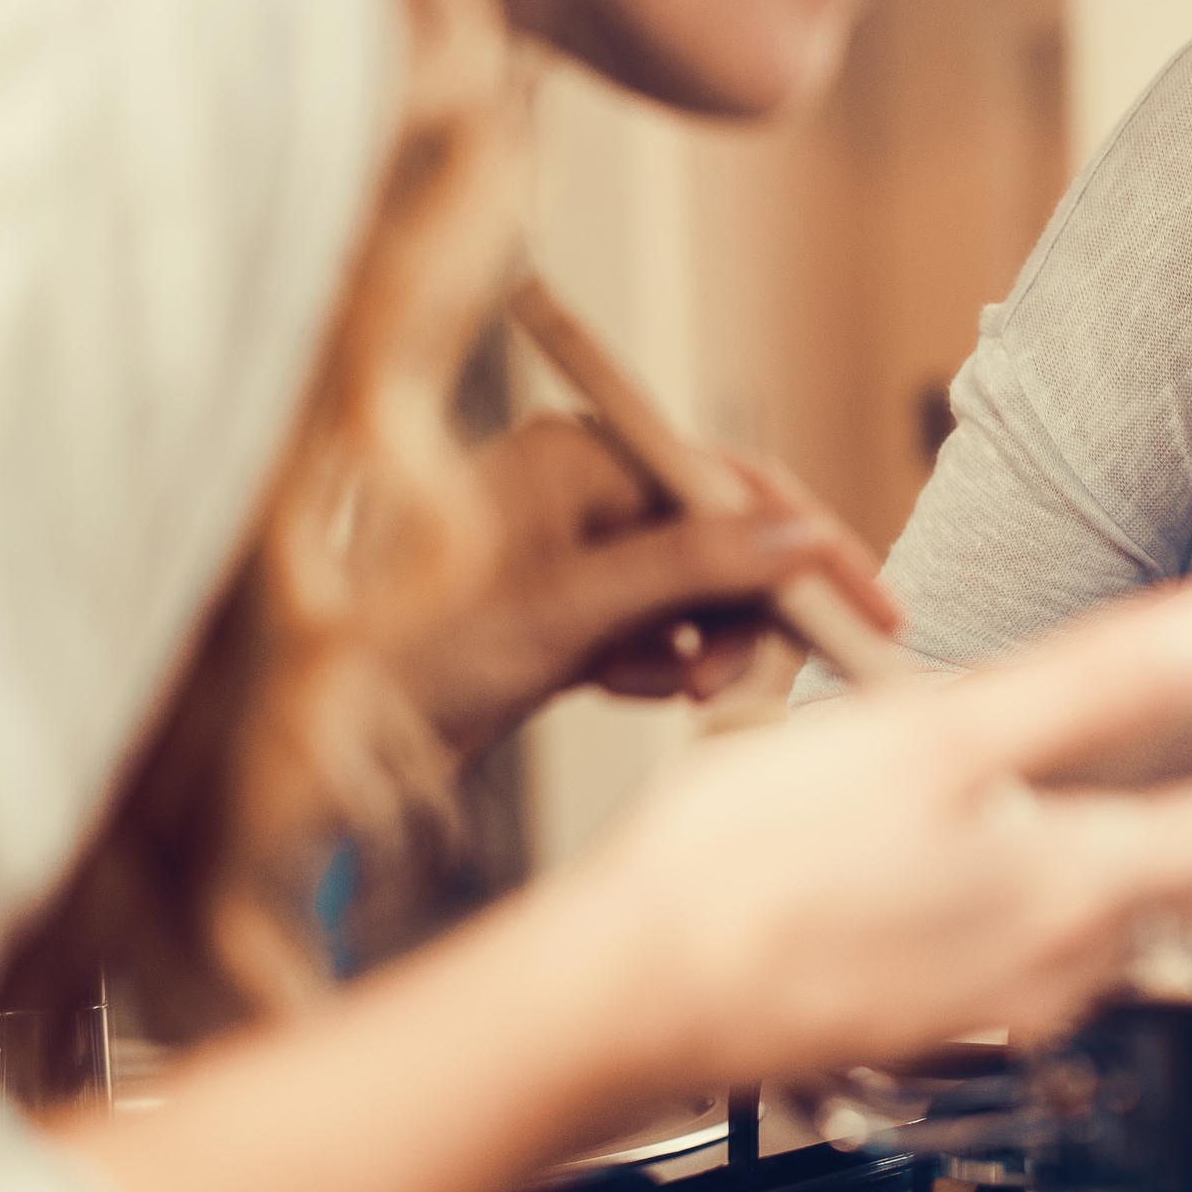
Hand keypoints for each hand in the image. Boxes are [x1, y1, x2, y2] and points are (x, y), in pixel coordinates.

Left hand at [400, 415, 901, 758]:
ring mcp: (574, 550)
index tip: (870, 602)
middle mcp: (582, 488)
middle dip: (748, 611)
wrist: (322, 740)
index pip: (730, 484)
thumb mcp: (570, 607)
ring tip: (686, 692)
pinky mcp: (565, 611)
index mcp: (581, 451)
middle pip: (721, 540)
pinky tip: (626, 686)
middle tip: (753, 682)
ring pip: (693, 593)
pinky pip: (654, 630)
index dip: (806, 542)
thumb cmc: (417, 651)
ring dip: (705, 647)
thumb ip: (691, 566)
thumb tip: (799, 540)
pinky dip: (658, 664)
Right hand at [549, 582, 1191, 1076]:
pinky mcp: (923, 1024)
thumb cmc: (761, 861)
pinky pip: (1040, 962)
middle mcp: (1050, 971)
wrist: (628, 994)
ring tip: (1173, 822)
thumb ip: (1101, 681)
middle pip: (1183, 896)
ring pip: (1115, 936)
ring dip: (1159, 877)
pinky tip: (1029, 877)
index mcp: (1072, 889)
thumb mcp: (944, 730)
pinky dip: (1074, 909)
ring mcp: (986, 1013)